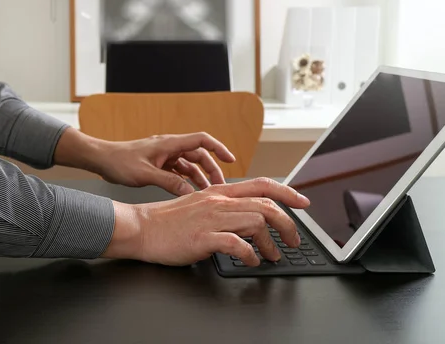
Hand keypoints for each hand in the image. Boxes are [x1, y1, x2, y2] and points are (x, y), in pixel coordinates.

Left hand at [53, 129, 235, 195]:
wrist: (101, 160)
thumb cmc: (119, 162)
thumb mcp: (145, 175)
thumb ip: (168, 183)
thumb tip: (189, 191)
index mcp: (169, 143)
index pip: (201, 141)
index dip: (218, 149)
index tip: (231, 160)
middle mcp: (170, 147)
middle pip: (199, 155)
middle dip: (212, 170)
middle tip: (220, 187)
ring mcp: (164, 155)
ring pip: (190, 165)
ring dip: (200, 177)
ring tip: (208, 193)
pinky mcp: (159, 164)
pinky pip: (179, 171)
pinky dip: (187, 180)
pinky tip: (191, 191)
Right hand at [102, 178, 309, 266]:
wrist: (142, 228)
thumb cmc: (168, 221)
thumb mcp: (199, 205)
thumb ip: (223, 207)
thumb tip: (249, 219)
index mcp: (219, 192)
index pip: (261, 184)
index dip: (287, 191)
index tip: (303, 202)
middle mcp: (218, 201)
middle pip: (265, 205)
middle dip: (287, 224)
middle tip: (293, 240)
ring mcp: (211, 218)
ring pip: (256, 222)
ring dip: (271, 243)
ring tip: (272, 255)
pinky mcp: (204, 237)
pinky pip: (237, 244)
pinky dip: (250, 255)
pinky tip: (251, 261)